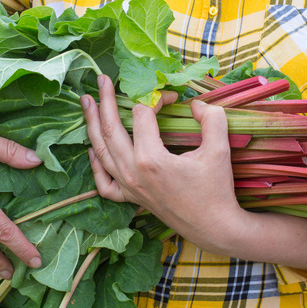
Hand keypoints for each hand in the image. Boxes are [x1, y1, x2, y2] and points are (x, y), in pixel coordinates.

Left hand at [81, 75, 306, 269]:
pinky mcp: (131, 199)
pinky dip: (95, 164)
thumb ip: (211, 118)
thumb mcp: (219, 149)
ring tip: (86, 102)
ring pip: (101, 151)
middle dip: (105, 101)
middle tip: (101, 79)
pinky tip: (92, 149)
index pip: (142, 115)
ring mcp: (128, 187)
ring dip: (92, 124)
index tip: (172, 95)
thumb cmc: (217, 189)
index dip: (155, 98)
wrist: (215, 228)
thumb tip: (196, 103)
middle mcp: (132, 172)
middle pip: (111, 129)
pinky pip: (104, 182)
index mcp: (151, 158)